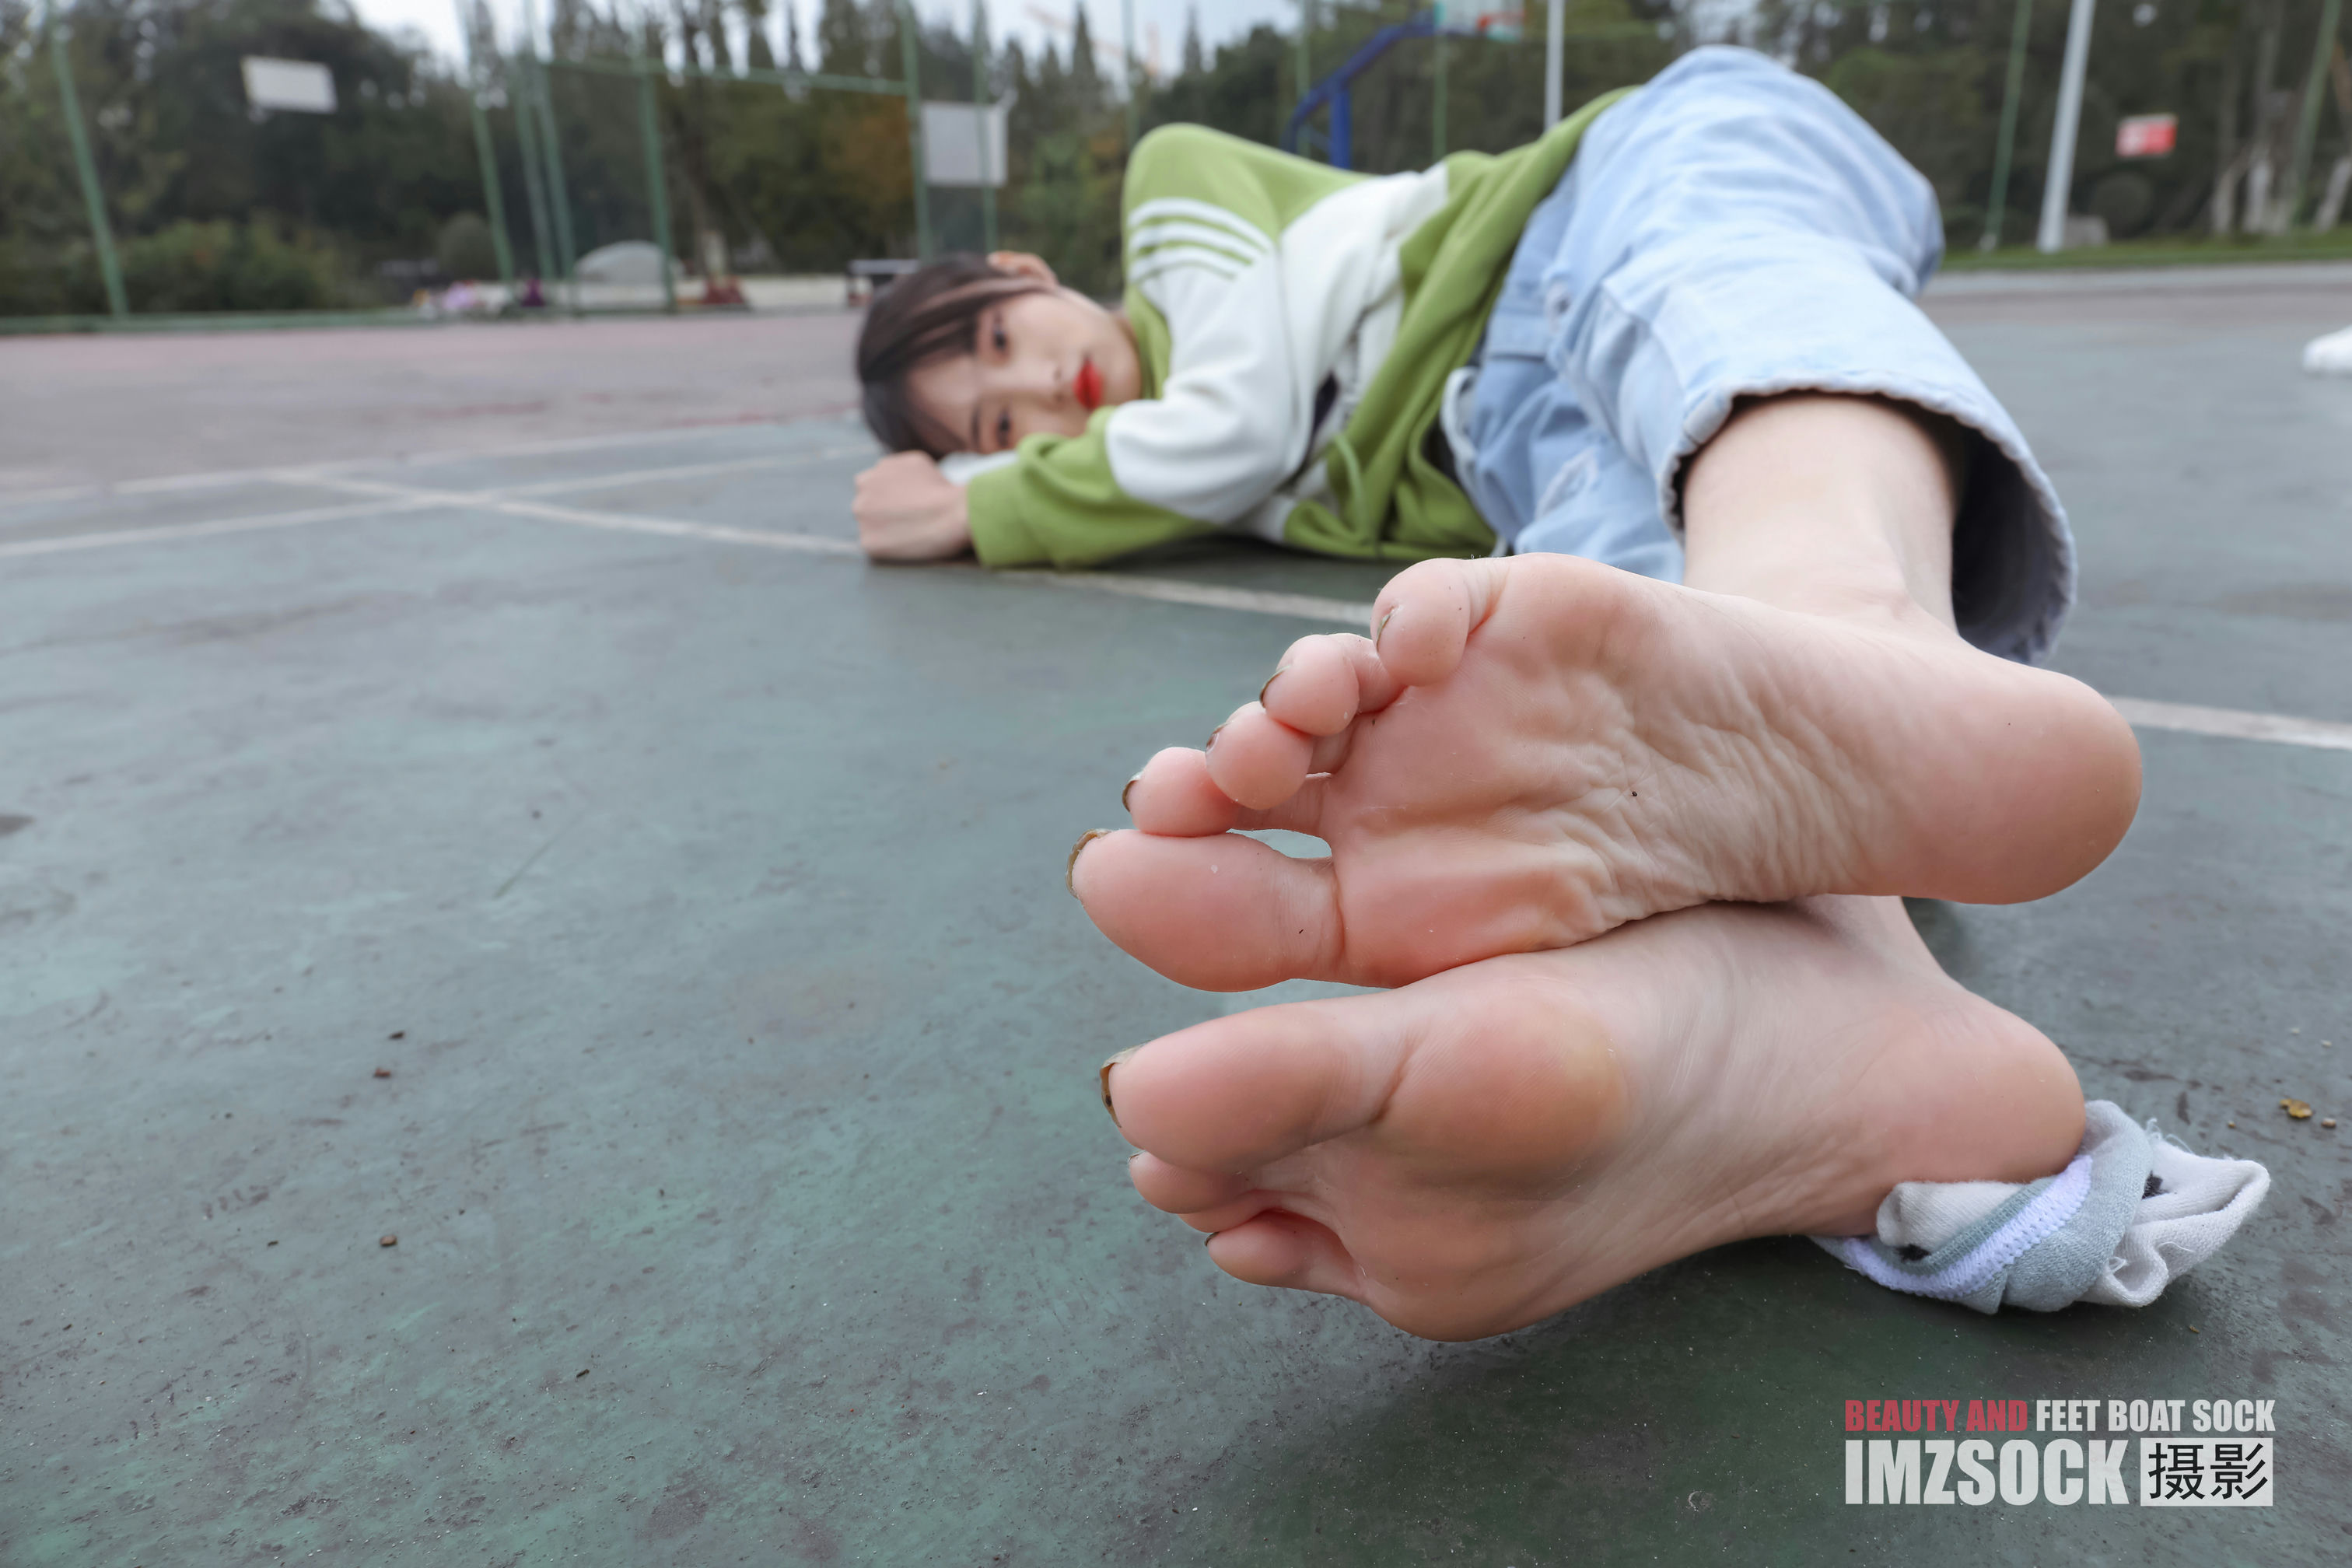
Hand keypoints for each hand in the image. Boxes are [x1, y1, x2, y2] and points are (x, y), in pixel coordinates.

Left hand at [854, 452, 972, 560]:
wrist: (952, 513)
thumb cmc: (940, 488)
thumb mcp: (915, 463)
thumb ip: (894, 469)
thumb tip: (892, 478)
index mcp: (870, 476)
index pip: (868, 487)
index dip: (885, 496)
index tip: (900, 504)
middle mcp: (861, 494)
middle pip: (865, 507)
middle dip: (880, 512)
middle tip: (905, 519)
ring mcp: (863, 519)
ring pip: (869, 527)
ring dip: (883, 530)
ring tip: (909, 532)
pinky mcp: (870, 543)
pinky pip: (875, 547)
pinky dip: (889, 548)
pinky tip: (908, 544)